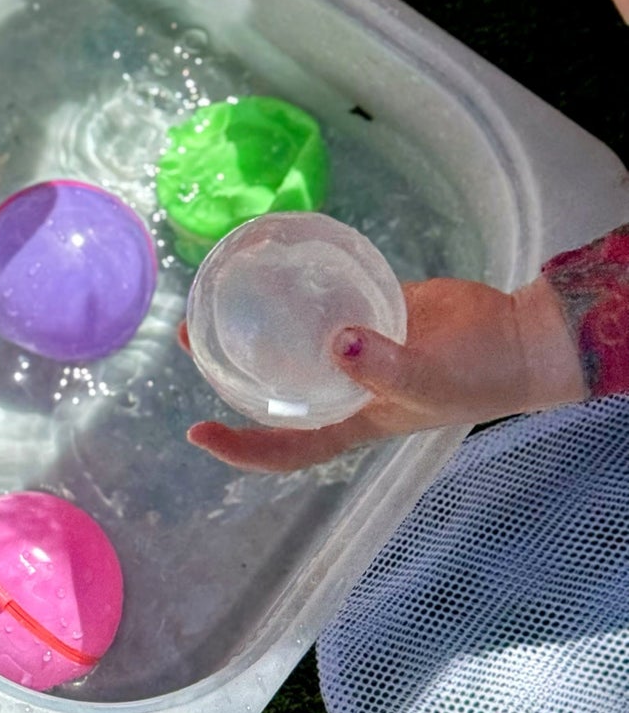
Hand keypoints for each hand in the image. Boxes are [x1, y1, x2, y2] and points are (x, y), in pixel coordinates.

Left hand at [182, 273, 587, 471]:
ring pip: (293, 342)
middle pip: (276, 390)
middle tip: (189, 335)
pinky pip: (323, 302)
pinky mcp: (371, 311)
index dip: (240, 448)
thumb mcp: (429, 378)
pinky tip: (272, 264)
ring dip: (256, 327)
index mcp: (354, 420)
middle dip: (229, 373)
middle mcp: (346, 389)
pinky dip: (298, 288)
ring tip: (216, 296)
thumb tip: (337, 343)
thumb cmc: (479, 374)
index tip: (196, 431)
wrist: (522, 335)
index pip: (286, 447)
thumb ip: (385, 365)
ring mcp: (356, 349)